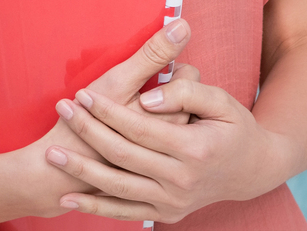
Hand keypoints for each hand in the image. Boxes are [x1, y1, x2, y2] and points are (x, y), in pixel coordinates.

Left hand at [44, 20, 283, 222]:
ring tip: (53, 152)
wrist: (252, 172)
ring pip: (118, 187)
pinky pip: (124, 212)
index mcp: (195, 149)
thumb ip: (187, 92)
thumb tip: (149, 98)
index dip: (109, 110)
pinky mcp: (166, 214)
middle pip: (123, 155)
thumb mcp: (222, 101)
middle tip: (63, 109)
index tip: (84, 93)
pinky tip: (68, 198)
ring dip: (82, 170)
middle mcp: (182, 180)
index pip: (141, 128)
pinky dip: (95, 206)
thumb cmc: (234, 128)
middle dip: (88, 131)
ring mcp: (173, 202)